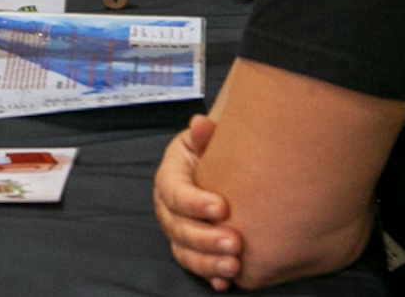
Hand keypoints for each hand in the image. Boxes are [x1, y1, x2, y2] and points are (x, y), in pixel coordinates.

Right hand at [155, 115, 244, 287]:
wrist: (222, 167)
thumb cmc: (212, 153)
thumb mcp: (205, 139)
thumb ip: (204, 134)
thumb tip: (200, 124)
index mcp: (170, 178)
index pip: (174, 192)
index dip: (195, 202)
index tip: (222, 207)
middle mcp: (169, 208)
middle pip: (177, 228)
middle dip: (205, 238)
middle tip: (235, 242)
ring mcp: (179, 230)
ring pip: (184, 252)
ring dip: (207, 262)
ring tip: (233, 266)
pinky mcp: (192, 248)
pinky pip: (196, 265)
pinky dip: (210, 275)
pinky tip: (226, 281)